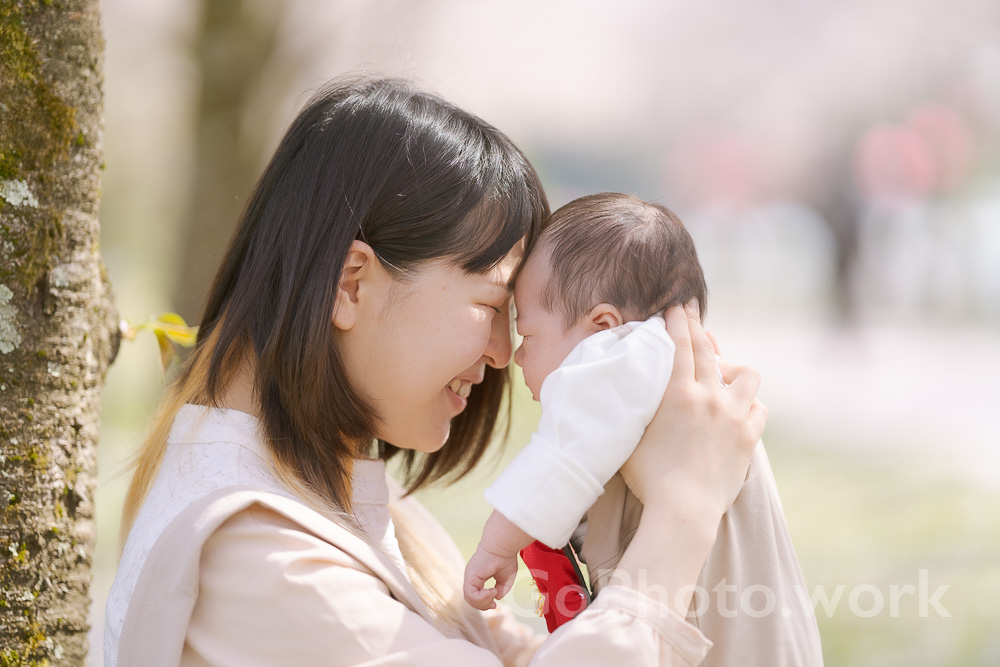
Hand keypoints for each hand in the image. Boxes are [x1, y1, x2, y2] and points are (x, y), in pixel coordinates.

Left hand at [463, 545, 518, 610]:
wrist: (503, 546)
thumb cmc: (505, 558)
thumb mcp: (505, 579)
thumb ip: (501, 589)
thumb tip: (496, 598)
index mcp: (478, 577)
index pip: (475, 596)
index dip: (484, 603)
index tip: (495, 604)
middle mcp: (472, 577)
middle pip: (471, 599)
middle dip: (483, 606)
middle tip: (493, 605)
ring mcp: (469, 577)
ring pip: (469, 599)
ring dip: (483, 602)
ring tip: (494, 593)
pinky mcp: (470, 577)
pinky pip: (470, 595)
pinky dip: (481, 598)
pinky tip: (491, 591)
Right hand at [620, 301, 766, 520]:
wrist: (683, 511)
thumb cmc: (647, 477)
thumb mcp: (629, 434)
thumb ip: (631, 407)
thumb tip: (618, 388)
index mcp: (677, 393)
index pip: (679, 344)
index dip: (677, 319)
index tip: (676, 303)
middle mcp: (709, 397)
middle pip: (706, 349)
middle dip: (696, 325)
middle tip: (691, 309)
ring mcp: (732, 416)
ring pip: (746, 375)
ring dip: (735, 370)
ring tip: (725, 374)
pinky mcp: (748, 438)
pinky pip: (759, 409)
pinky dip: (750, 406)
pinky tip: (740, 410)